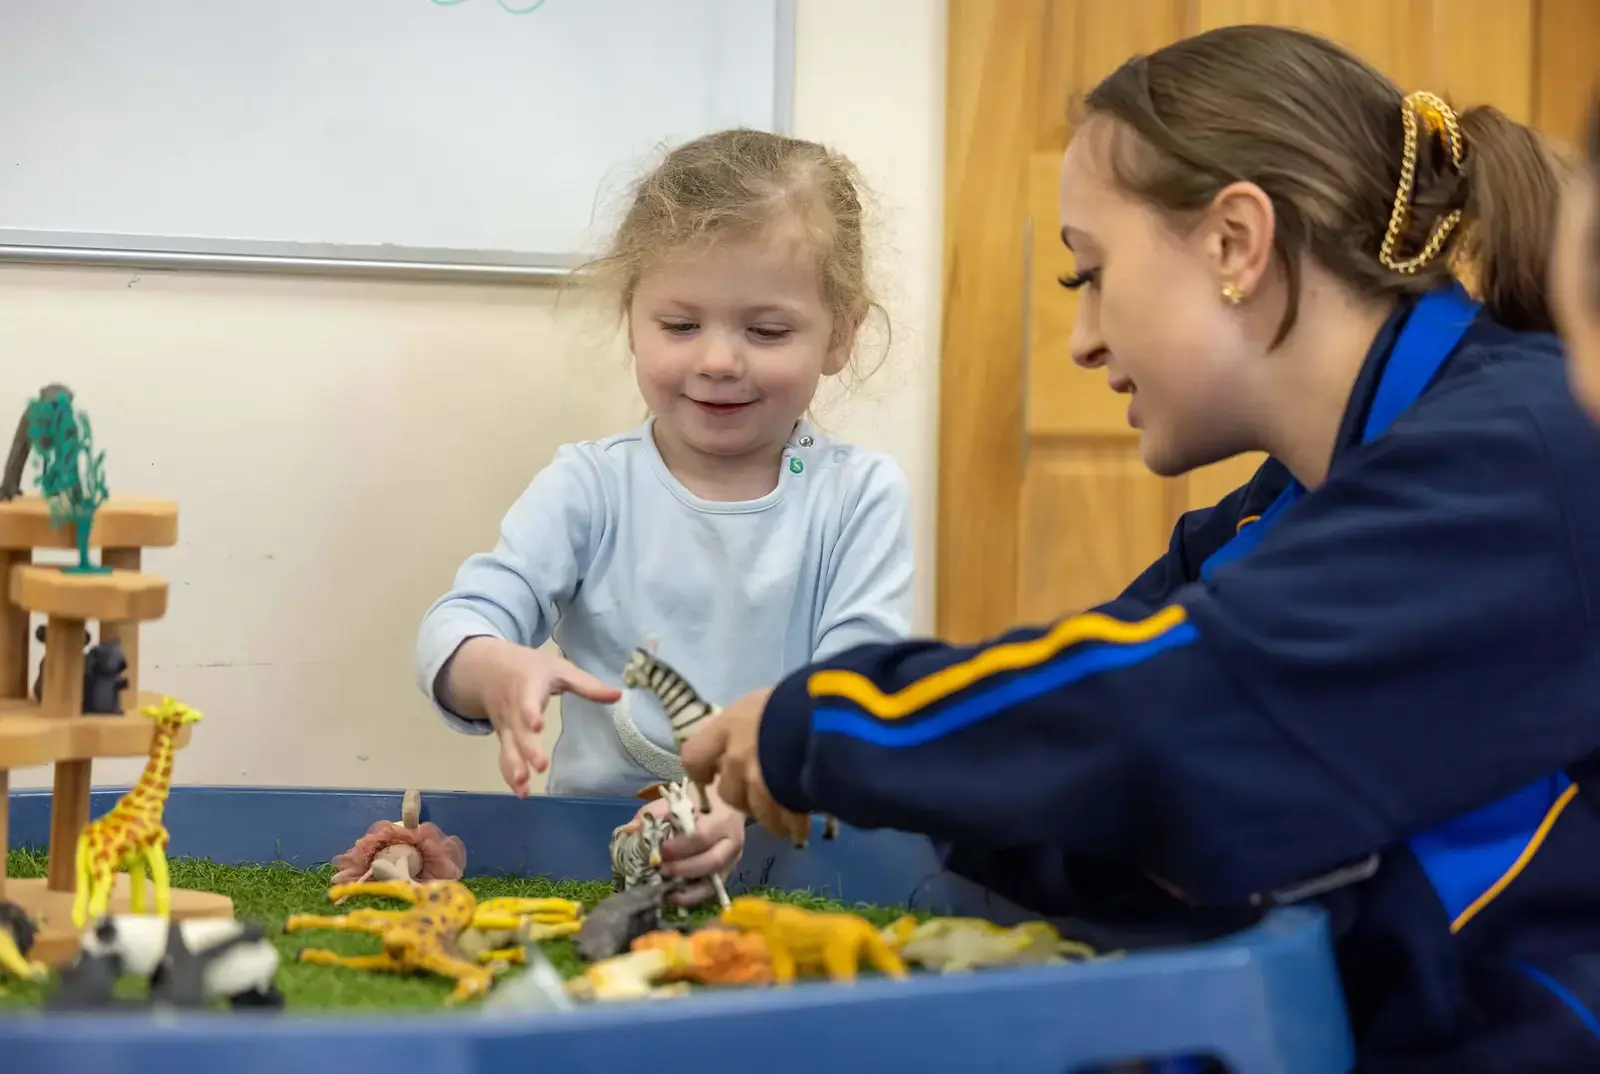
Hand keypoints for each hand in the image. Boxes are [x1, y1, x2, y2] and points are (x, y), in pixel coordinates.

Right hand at [451, 637, 620, 796]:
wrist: (490, 669)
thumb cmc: (532, 668)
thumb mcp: (559, 668)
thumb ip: (587, 684)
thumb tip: (619, 695)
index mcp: (527, 688)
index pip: (526, 701)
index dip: (530, 713)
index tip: (537, 725)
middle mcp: (513, 710)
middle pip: (518, 731)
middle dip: (527, 750)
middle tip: (540, 767)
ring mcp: (506, 726)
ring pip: (508, 748)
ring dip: (514, 768)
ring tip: (524, 787)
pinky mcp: (504, 738)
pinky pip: (505, 756)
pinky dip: (509, 775)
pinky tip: (521, 793)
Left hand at [628, 785, 746, 907]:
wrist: (724, 804)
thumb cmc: (698, 800)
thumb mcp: (677, 799)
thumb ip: (654, 814)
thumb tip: (631, 830)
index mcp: (721, 818)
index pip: (702, 836)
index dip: (680, 847)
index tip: (661, 849)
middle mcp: (732, 841)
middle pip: (712, 861)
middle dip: (683, 869)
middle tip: (661, 869)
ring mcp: (733, 861)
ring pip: (715, 882)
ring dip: (688, 890)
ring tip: (666, 891)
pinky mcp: (727, 874)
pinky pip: (712, 891)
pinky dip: (692, 897)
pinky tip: (674, 897)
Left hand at [681, 688, 808, 845]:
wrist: (838, 711)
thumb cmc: (802, 697)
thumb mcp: (767, 702)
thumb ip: (750, 725)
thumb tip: (750, 740)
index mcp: (729, 727)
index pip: (694, 757)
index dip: (702, 770)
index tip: (713, 774)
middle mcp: (738, 757)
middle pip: (729, 793)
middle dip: (743, 796)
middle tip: (761, 789)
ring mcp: (761, 781)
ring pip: (757, 813)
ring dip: (770, 815)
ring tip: (787, 812)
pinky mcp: (786, 799)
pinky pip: (784, 822)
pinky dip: (792, 826)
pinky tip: (801, 827)